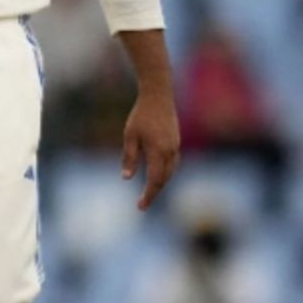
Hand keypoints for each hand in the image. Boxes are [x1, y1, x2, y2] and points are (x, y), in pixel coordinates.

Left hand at [121, 91, 178, 210]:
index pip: (155, 181)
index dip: (148, 196)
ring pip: (170, 172)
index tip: (141, 207)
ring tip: (149, 191)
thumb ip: (129, 158)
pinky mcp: (176, 142)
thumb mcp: (130, 136)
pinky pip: (173, 163)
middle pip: (164, 180)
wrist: (158, 95)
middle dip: (154, 193)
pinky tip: (158, 174)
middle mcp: (170, 152)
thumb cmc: (141, 115)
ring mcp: (175, 146)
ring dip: (161, 183)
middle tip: (143, 204)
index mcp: (158, 152)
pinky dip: (166, 173)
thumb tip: (126, 178)